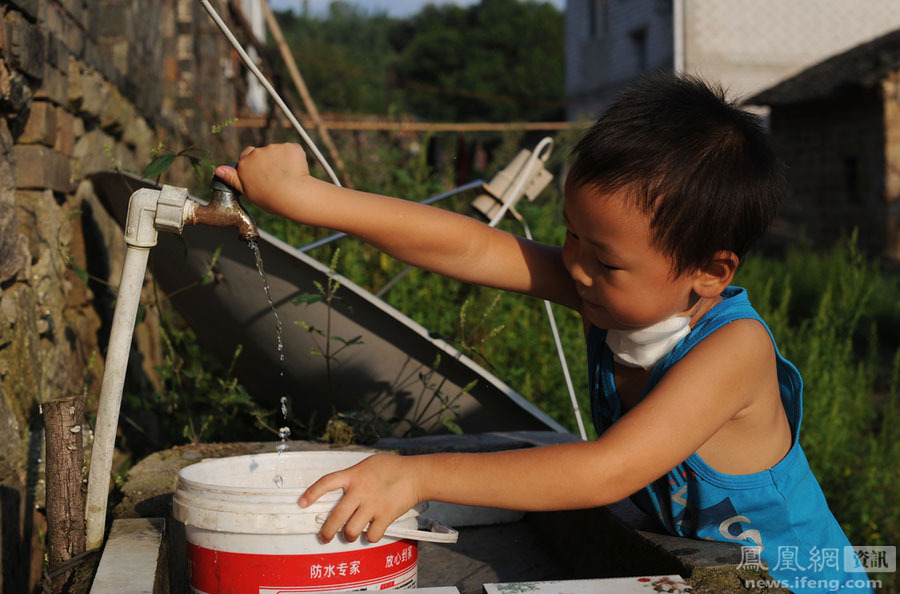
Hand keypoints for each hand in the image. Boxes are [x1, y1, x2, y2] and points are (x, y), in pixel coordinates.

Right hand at [213, 143, 310, 216]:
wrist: (293, 195)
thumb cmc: (270, 198)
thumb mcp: (247, 192)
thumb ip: (233, 179)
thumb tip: (218, 169)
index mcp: (245, 163)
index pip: (246, 155)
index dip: (254, 165)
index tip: (260, 175)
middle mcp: (257, 153)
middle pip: (261, 153)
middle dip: (267, 161)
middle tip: (275, 178)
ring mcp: (274, 148)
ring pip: (277, 151)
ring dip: (281, 160)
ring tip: (286, 177)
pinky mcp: (290, 147)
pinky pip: (292, 150)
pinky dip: (294, 159)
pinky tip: (296, 172)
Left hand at [299, 453, 422, 542]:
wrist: (416, 475)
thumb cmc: (393, 467)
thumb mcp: (368, 464)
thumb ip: (354, 475)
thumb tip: (343, 486)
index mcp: (354, 475)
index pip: (326, 483)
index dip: (312, 493)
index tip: (301, 503)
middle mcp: (360, 491)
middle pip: (336, 517)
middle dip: (327, 532)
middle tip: (324, 537)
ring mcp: (372, 505)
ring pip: (351, 530)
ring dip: (349, 536)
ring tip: (350, 535)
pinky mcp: (385, 516)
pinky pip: (372, 535)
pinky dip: (371, 537)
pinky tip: (371, 533)